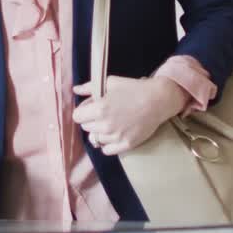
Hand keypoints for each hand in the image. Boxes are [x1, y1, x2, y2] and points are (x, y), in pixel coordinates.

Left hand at [73, 76, 189, 155]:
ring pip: (96, 139)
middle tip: (104, 113)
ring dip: (100, 132)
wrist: (158, 100)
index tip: (91, 108)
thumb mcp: (110, 82)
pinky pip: (107, 150)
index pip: (77, 117)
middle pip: (86, 128)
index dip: (83, 111)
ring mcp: (116, 137)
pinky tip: (115, 134)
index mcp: (99, 109)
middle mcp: (105, 125)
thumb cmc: (133, 88)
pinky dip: (108, 144)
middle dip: (91, 120)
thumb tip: (75, 90)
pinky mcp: (126, 144)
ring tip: (112, 122)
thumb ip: (89, 87)